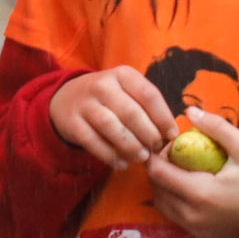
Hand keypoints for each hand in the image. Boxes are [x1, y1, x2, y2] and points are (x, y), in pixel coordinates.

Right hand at [50, 66, 173, 171]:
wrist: (66, 99)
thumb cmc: (109, 99)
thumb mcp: (127, 91)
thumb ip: (147, 107)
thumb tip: (171, 134)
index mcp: (122, 74)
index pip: (149, 95)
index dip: (164, 117)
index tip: (172, 135)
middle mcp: (102, 85)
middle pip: (131, 112)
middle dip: (148, 134)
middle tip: (156, 149)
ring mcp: (84, 103)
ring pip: (111, 127)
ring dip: (130, 145)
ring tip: (141, 157)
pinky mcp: (72, 122)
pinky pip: (92, 141)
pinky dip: (110, 155)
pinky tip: (122, 163)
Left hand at [144, 109, 238, 237]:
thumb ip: (217, 127)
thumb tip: (189, 112)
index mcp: (200, 194)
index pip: (157, 172)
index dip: (158, 154)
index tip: (172, 144)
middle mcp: (192, 216)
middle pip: (156, 188)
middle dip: (160, 168)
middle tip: (177, 155)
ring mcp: (196, 230)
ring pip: (163, 204)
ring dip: (165, 186)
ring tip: (184, 170)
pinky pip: (176, 217)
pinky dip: (175, 202)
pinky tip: (192, 188)